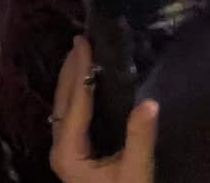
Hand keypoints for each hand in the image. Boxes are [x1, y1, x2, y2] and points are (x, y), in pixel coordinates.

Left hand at [49, 36, 158, 182]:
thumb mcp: (135, 174)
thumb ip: (140, 139)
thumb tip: (149, 102)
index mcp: (68, 152)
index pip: (74, 104)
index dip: (80, 72)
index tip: (84, 45)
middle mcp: (60, 148)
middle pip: (62, 101)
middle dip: (70, 70)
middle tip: (79, 41)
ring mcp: (65, 152)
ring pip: (63, 107)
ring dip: (71, 80)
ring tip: (80, 55)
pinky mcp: (74, 154)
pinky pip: (71, 117)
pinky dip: (77, 96)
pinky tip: (86, 85)